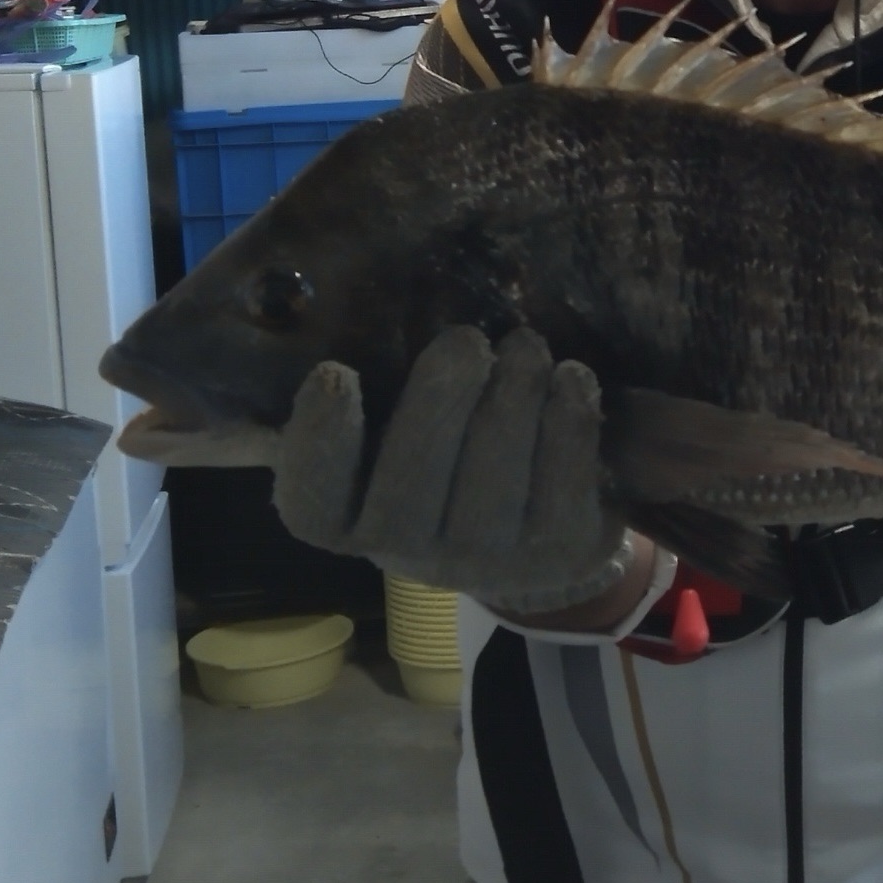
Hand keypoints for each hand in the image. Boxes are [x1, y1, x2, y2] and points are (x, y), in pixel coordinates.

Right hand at [271, 325, 634, 614]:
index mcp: (349, 522)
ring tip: (525, 345)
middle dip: (442, 397)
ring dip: (513, 397)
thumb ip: (372, 392)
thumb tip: (353, 320)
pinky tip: (570, 377)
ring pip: (494, 481)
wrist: (532, 537)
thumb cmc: (442, 462)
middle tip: (466, 338)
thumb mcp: (392, 434)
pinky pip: (563, 485)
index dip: (317, 442)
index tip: (332, 371)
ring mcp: (485, 563)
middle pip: (412, 481)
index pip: (312, 502)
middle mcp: (409, 556)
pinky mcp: (557, 553)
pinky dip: (568, 424)